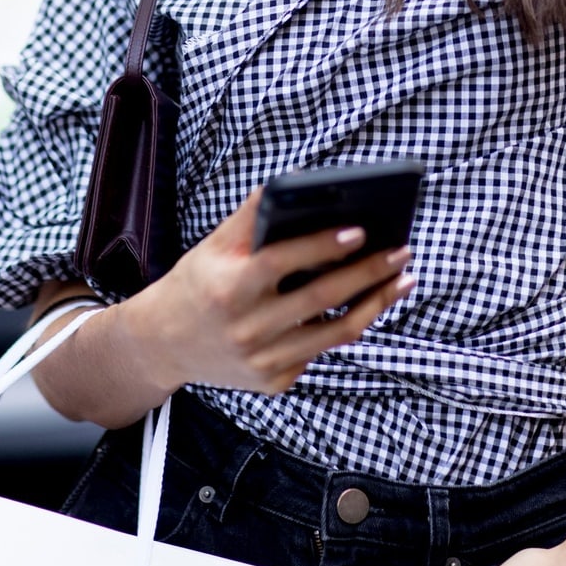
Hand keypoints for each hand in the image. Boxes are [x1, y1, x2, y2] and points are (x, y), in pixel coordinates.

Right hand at [125, 187, 414, 395]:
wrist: (163, 345)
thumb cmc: (197, 283)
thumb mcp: (214, 246)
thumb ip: (254, 217)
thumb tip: (299, 183)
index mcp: (229, 288)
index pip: (284, 262)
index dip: (322, 246)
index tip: (359, 230)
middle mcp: (247, 329)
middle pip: (321, 299)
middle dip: (369, 273)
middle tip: (402, 251)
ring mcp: (263, 361)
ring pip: (335, 333)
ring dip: (376, 304)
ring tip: (402, 279)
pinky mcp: (274, 382)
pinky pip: (320, 350)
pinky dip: (347, 325)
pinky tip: (369, 303)